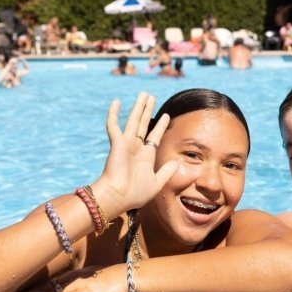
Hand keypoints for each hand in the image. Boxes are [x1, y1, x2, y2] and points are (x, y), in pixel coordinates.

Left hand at [10, 265, 127, 291]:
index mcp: (76, 275)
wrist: (130, 276)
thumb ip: (84, 277)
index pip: (50, 281)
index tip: (20, 290)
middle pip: (45, 286)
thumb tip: (76, 282)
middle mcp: (73, 279)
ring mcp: (77, 287)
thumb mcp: (97, 275)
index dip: (34, 286)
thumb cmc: (116, 276)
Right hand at [92, 92, 176, 214]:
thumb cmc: (135, 194)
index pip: (154, 136)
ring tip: (144, 94)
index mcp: (145, 157)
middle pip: (143, 124)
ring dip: (139, 107)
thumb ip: (166, 172)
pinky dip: (114, 114)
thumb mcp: (156, 183)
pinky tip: (117, 102)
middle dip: (148, 110)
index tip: (166, 115)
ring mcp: (126, 144)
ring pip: (133, 120)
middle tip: (151, 97)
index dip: (160, 126)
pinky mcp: (117, 143)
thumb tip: (178, 163)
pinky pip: (113, 125)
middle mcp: (136, 148)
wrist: (118, 197)